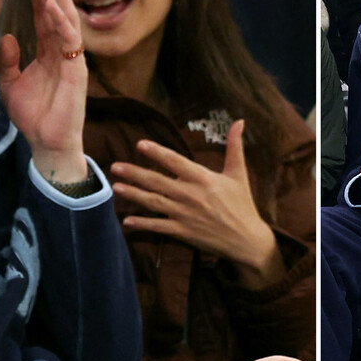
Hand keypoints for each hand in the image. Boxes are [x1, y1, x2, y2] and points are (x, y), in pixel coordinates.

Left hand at [0, 0, 87, 183]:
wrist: (46, 142)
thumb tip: (7, 37)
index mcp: (48, 51)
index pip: (43, 13)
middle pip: (57, 9)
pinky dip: (61, 22)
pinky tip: (52, 5)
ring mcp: (71, 58)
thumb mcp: (10, 84)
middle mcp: (62, 50)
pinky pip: (69, 40)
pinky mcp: (76, 70)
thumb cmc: (34, 116)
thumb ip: (8, 60)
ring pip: (67, 18)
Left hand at [111, 120, 283, 288]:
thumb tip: (240, 121)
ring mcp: (185, 214)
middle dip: (135, 173)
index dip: (157, 152)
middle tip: (115, 166)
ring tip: (116, 187)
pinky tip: (127, 221)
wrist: (246, 239)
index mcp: (203, 178)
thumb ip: (235, 147)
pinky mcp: (183, 231)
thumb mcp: (239, 173)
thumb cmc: (242, 204)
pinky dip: (142, 224)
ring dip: (133, 194)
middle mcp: (191, 195)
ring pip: (153, 202)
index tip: (140, 144)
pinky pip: (158, 226)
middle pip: (157, 181)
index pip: (176, 162)